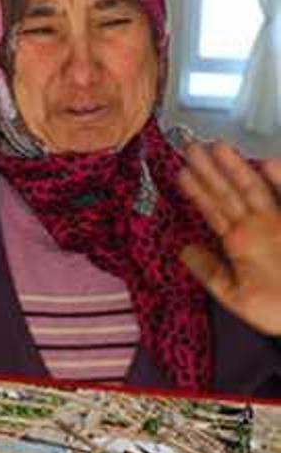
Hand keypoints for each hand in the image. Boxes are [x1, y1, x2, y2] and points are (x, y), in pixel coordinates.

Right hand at [177, 141, 280, 335]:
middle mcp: (260, 223)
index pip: (212, 209)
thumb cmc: (277, 307)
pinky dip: (278, 178)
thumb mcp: (235, 298)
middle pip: (231, 192)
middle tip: (192, 146)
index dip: (196, 189)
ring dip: (237, 165)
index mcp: (239, 242)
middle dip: (210, 168)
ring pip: (255, 186)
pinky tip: (268, 162)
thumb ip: (209, 271)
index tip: (180, 170)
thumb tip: (184, 249)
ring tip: (220, 146)